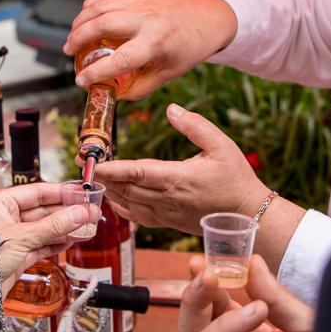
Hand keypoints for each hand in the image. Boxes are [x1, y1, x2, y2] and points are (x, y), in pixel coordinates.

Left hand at [0, 183, 100, 282]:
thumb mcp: (23, 237)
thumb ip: (54, 225)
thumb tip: (79, 213)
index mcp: (0, 203)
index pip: (36, 192)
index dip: (60, 193)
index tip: (80, 192)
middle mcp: (6, 217)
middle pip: (43, 210)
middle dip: (67, 213)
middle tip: (89, 212)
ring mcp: (12, 236)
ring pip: (45, 228)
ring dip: (65, 228)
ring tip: (86, 226)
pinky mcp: (18, 254)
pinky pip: (42, 244)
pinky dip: (57, 242)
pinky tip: (73, 239)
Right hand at [64, 0, 236, 99]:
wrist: (206, 18)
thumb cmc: (187, 49)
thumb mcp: (167, 74)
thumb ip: (139, 87)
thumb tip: (113, 95)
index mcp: (155, 44)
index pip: (117, 60)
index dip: (94, 72)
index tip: (81, 81)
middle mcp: (146, 20)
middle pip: (102, 25)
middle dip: (78, 38)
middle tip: (68, 52)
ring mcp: (141, 2)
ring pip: (101, 6)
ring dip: (80, 21)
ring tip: (72, 36)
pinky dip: (91, 4)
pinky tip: (84, 16)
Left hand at [95, 104, 267, 233]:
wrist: (248, 216)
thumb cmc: (236, 179)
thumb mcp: (222, 145)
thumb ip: (194, 126)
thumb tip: (171, 109)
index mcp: (177, 178)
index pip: (138, 172)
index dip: (114, 168)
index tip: (95, 163)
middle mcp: (167, 198)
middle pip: (125, 187)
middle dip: (102, 175)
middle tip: (82, 162)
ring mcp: (165, 213)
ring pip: (128, 202)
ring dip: (108, 189)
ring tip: (92, 175)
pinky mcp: (167, 222)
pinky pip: (137, 216)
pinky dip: (121, 207)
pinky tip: (112, 198)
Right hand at [177, 255, 312, 331]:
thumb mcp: (304, 324)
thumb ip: (276, 297)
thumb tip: (253, 262)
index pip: (208, 306)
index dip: (199, 284)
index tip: (198, 262)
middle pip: (189, 327)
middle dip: (193, 299)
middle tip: (207, 276)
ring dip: (222, 324)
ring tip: (258, 312)